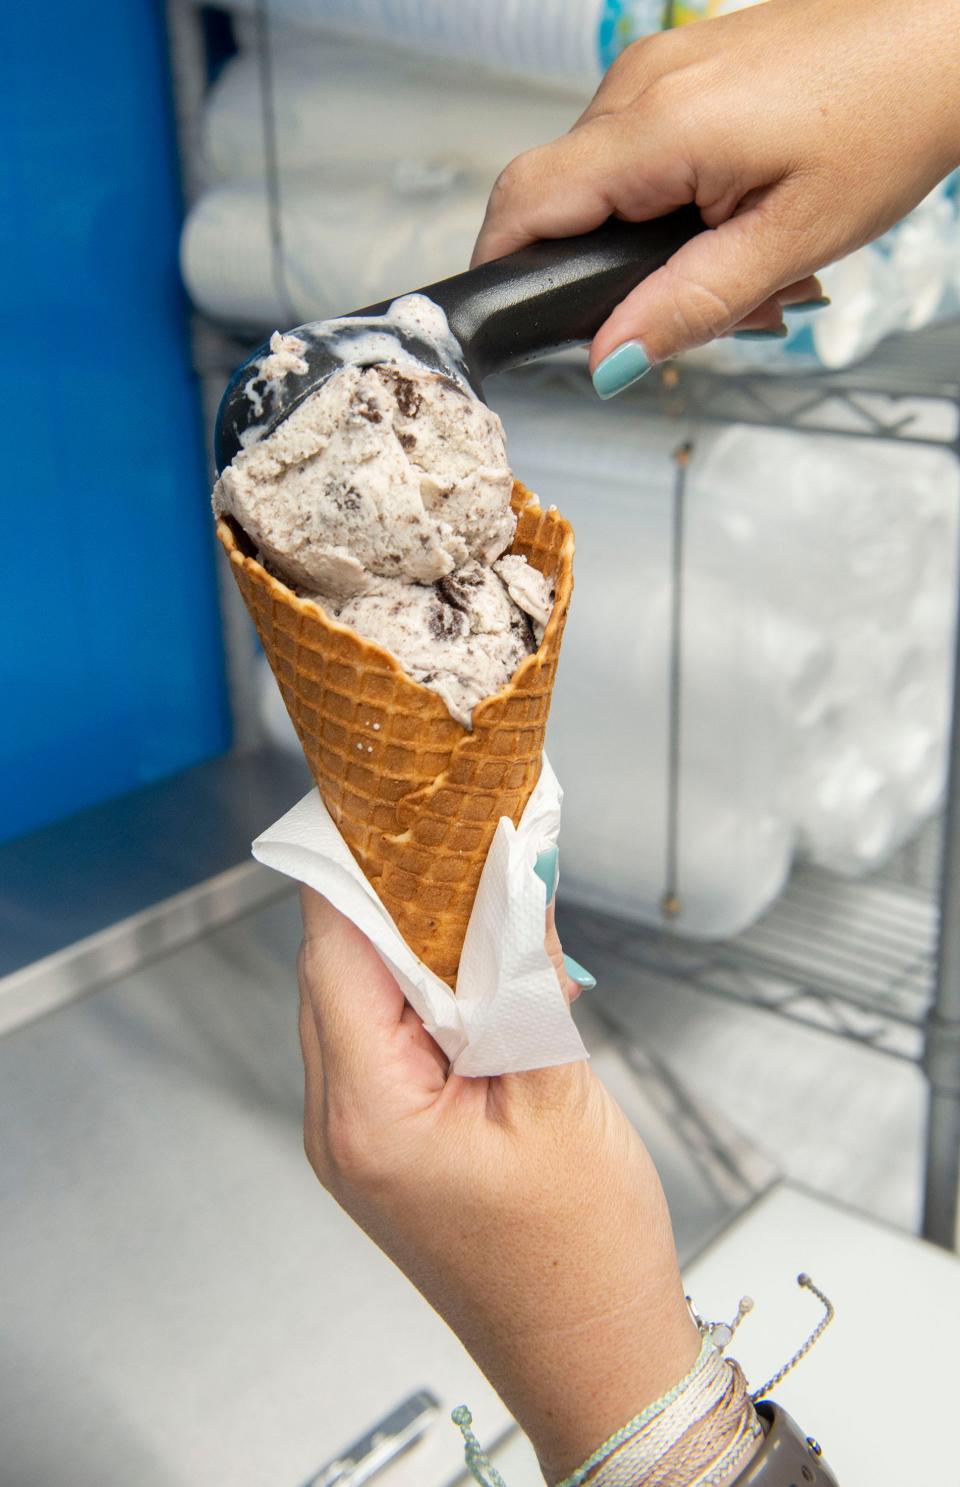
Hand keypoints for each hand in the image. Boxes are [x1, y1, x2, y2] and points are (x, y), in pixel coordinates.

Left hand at [297, 887, 699, 1482]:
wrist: (594, 1359)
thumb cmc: (581, 1258)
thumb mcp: (559, 1090)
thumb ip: (523, 969)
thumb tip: (513, 872)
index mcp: (368, 1115)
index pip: (334, 951)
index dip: (357, 869)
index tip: (386, 807)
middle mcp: (340, 1127)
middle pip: (336, 969)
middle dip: (387, 896)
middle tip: (446, 833)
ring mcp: (355, 1142)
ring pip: (357, 1002)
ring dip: (407, 943)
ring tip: (470, 889)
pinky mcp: (384, 1146)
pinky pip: (382, 1041)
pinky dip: (420, 993)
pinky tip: (472, 966)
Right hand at [472, 0, 959, 386]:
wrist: (943, 36)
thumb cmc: (888, 118)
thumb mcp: (789, 242)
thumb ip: (688, 307)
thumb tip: (608, 361)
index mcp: (658, 126)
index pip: (524, 203)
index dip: (500, 272)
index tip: (512, 326)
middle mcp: (641, 82)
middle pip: (560, 201)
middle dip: (601, 274)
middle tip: (695, 307)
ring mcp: (657, 66)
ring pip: (601, 182)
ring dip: (646, 243)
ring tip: (740, 261)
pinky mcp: (679, 67)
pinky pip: (636, 149)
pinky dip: (669, 203)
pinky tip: (735, 217)